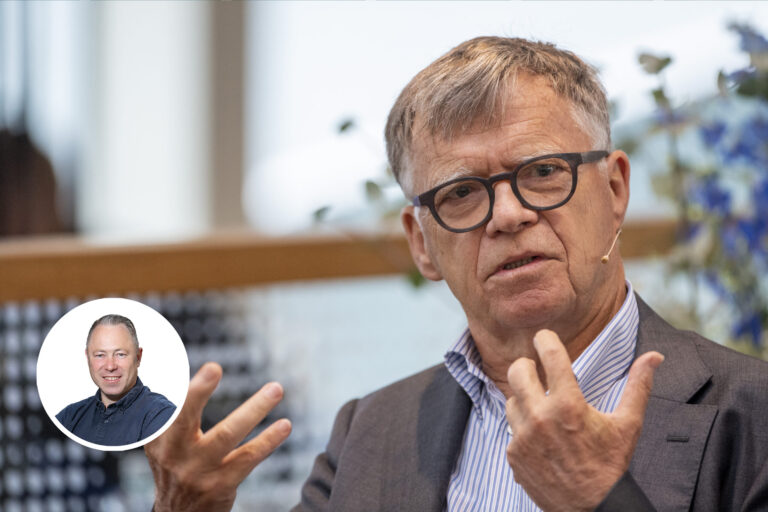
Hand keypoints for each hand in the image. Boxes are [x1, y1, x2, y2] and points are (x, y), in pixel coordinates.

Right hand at [145, 362, 291, 511]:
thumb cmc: (176, 464)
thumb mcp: (164, 441)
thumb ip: (171, 410)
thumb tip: (179, 368)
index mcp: (158, 436)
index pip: (164, 406)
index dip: (171, 384)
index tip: (187, 362)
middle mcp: (174, 453)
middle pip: (183, 419)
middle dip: (197, 392)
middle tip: (213, 367)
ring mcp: (198, 470)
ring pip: (227, 435)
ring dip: (254, 410)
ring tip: (276, 388)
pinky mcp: (221, 485)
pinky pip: (248, 458)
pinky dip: (268, 440)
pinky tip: (285, 425)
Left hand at [505, 329, 662, 511]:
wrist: (592, 508)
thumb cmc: (611, 465)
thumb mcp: (628, 424)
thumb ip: (638, 386)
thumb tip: (654, 356)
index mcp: (569, 405)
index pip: (550, 355)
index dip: (545, 340)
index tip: (544, 337)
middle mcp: (541, 417)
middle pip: (517, 371)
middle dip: (526, 367)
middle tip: (535, 370)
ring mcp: (524, 436)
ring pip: (511, 400)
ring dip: (524, 400)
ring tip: (543, 411)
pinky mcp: (513, 454)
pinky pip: (511, 429)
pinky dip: (522, 428)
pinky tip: (540, 438)